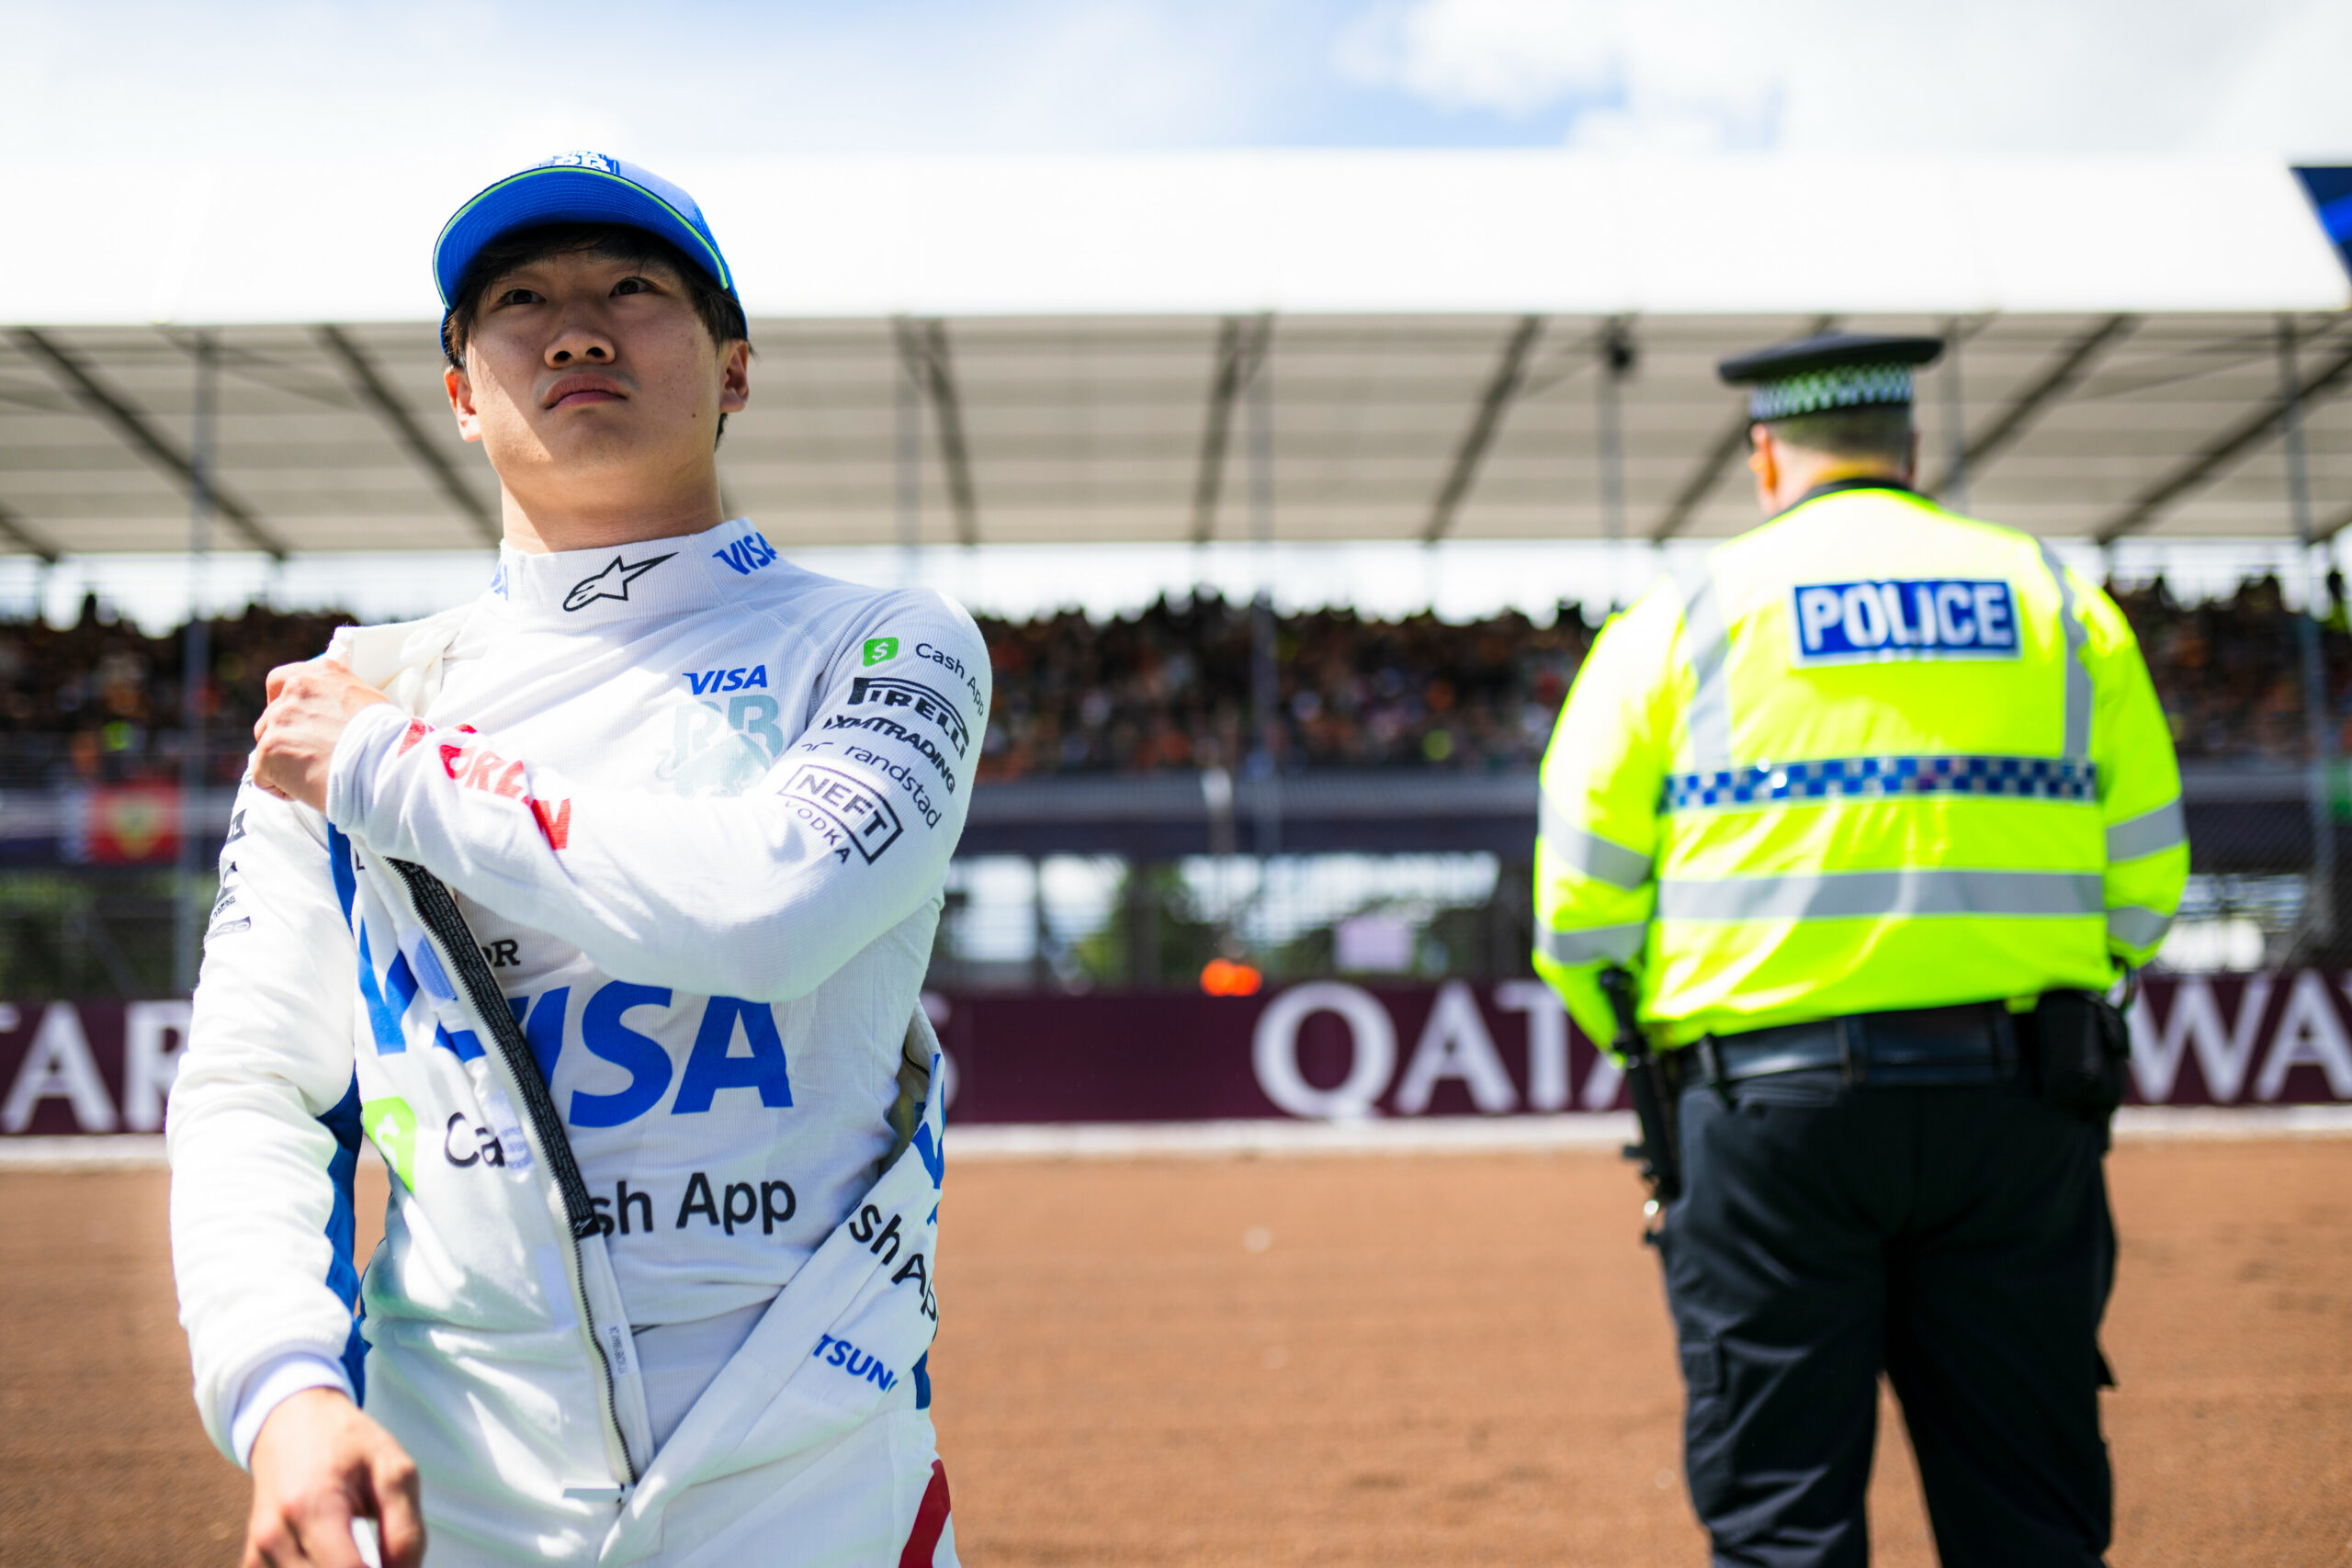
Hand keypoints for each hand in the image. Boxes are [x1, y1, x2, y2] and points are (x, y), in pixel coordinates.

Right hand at [245, 1387, 423, 1567]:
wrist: (292, 1421)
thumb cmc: (348, 1443)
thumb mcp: (394, 1472)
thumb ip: (404, 1532)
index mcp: (313, 1507)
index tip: (397, 1567)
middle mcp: (274, 1535)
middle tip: (382, 1557)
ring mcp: (258, 1551)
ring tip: (356, 1552)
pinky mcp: (252, 1560)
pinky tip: (332, 1557)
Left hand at [251, 660, 391, 811]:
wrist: (384, 766)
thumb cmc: (388, 741)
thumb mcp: (368, 702)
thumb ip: (339, 700)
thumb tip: (330, 714)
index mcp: (320, 673)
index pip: (281, 681)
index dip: (283, 705)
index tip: (297, 724)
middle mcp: (295, 690)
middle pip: (270, 718)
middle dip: (286, 739)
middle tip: (314, 759)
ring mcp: (278, 720)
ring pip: (266, 747)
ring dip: (285, 763)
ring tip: (317, 776)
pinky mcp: (269, 750)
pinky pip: (263, 776)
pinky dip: (282, 788)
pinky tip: (309, 790)